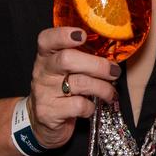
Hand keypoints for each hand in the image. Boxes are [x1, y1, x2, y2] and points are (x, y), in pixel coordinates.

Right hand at [28, 27, 120, 148]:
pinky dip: (91, 107)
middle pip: (67, 59)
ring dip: (102, 88)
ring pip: (79, 83)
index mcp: (46, 56)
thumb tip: (112, 52)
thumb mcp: (65, 70)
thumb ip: (81, 57)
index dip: (63, 35)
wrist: (41, 121)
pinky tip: (90, 107)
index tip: (82, 35)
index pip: (47, 39)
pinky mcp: (49, 113)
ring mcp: (44, 92)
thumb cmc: (60, 89)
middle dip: (97, 65)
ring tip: (111, 92)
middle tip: (114, 71)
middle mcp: (42, 71)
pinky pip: (79, 105)